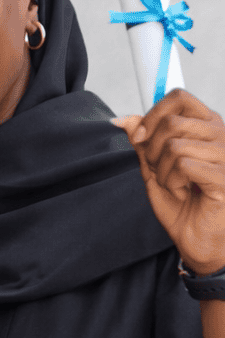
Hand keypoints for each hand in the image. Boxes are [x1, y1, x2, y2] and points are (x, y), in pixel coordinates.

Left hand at [115, 89, 224, 274]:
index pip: (179, 98)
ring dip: (162, 170)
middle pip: (172, 121)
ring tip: (174, 185)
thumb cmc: (182, 205)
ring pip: (175, 145)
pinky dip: (172, 181)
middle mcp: (221, 135)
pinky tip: (183, 192)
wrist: (198, 240)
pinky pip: (185, 164)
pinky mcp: (224, 176)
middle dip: (152, 150)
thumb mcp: (154, 169)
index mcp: (207, 127)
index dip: (151, 116)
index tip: (138, 139)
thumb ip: (143, 142)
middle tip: (159, 172)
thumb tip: (122, 119)